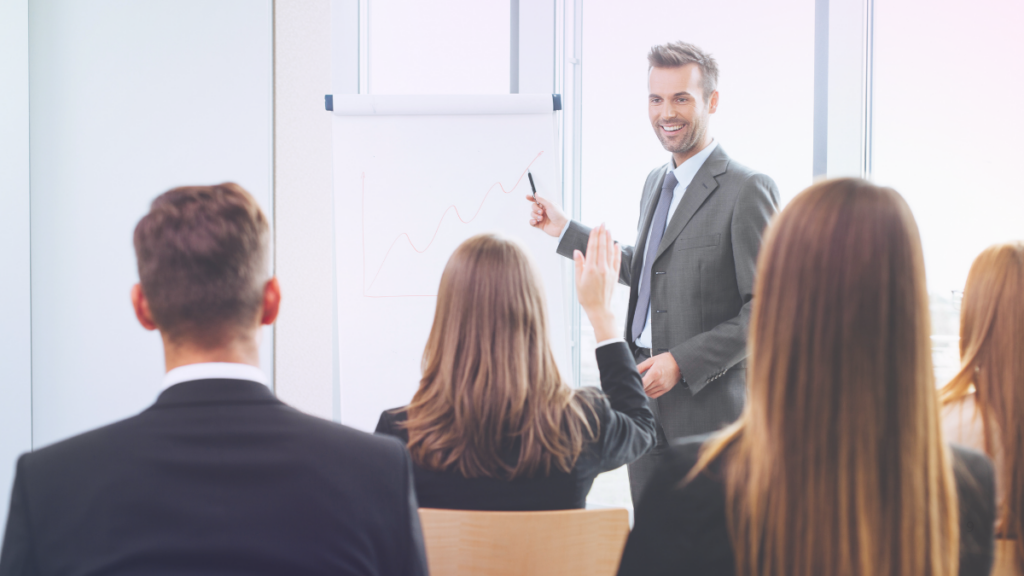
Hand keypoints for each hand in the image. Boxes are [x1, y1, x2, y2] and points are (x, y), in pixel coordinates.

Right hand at [526, 194, 568, 237]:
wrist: (561, 227)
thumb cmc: (558, 215)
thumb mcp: (550, 205)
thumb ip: (542, 199)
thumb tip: (536, 194)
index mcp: (547, 205)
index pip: (537, 200)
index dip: (531, 198)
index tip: (527, 197)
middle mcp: (544, 211)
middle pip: (533, 207)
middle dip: (535, 209)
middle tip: (541, 212)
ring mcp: (541, 218)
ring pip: (532, 214)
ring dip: (535, 215)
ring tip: (541, 218)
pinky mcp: (540, 224)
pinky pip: (532, 222)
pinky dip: (532, 221)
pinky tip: (536, 222)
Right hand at [573, 224, 620, 341]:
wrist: (599, 309)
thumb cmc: (586, 297)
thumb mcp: (578, 281)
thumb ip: (579, 265)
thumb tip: (578, 252)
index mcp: (590, 269)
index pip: (592, 248)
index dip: (594, 237)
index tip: (595, 228)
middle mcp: (601, 268)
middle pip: (602, 247)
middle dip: (602, 234)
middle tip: (602, 223)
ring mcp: (609, 271)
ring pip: (610, 252)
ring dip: (609, 240)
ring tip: (608, 230)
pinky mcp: (615, 275)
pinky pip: (616, 261)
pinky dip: (617, 252)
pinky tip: (616, 244)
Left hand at [637, 353, 680, 398]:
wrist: (679, 363)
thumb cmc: (666, 360)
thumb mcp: (651, 360)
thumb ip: (641, 367)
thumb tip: (633, 371)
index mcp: (655, 373)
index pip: (643, 384)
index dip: (637, 384)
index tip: (634, 382)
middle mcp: (659, 381)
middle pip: (645, 389)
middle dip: (639, 387)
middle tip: (637, 383)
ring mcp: (663, 386)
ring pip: (649, 393)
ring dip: (644, 390)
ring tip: (643, 385)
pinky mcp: (666, 389)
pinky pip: (655, 395)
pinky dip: (649, 394)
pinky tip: (648, 389)